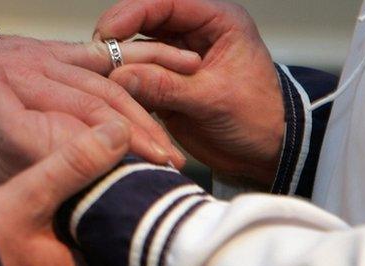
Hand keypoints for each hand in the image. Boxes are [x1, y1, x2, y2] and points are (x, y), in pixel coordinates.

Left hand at [0, 32, 198, 205]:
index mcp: (10, 84)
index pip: (72, 111)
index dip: (110, 139)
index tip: (140, 166)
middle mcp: (36, 66)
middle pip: (101, 96)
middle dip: (140, 130)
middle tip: (170, 165)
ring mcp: (47, 56)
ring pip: (106, 80)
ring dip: (142, 111)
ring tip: (171, 144)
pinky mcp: (53, 53)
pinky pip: (99, 59)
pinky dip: (131, 71)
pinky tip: (165, 83)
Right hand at [0, 54, 129, 265]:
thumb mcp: (27, 197)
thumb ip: (72, 164)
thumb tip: (118, 132)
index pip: (121, 261)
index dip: (120, 235)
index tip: (118, 215)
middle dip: (83, 248)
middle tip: (79, 220)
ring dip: (54, 265)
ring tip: (46, 234)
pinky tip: (12, 259)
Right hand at [95, 0, 284, 188]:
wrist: (266, 152)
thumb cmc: (259, 119)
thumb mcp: (213, 100)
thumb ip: (167, 86)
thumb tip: (121, 77)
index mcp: (217, 21)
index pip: (166, 2)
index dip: (132, 13)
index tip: (108, 32)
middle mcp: (193, 35)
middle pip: (143, 23)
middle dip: (119, 40)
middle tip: (98, 59)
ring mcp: (176, 61)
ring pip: (135, 52)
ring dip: (119, 67)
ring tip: (103, 83)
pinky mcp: (165, 86)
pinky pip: (136, 80)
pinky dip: (123, 89)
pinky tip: (111, 98)